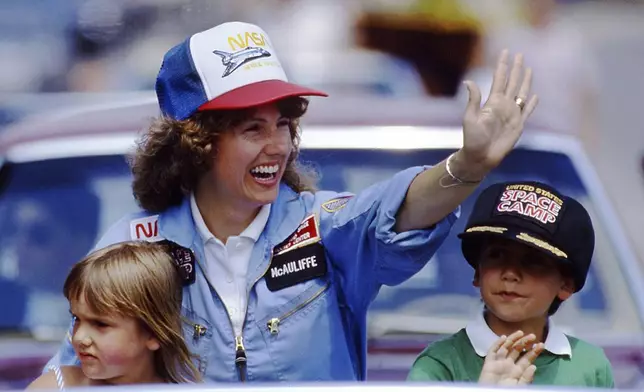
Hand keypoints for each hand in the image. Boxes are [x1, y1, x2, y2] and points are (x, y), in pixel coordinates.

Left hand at [453, 50, 538, 180]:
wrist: (480, 157)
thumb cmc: (472, 139)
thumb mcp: (470, 118)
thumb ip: (474, 99)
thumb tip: (469, 81)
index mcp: (492, 102)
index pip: (499, 78)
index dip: (503, 65)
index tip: (505, 51)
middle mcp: (503, 105)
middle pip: (512, 82)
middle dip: (516, 68)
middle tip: (520, 54)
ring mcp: (512, 114)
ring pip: (521, 93)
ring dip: (525, 81)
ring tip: (529, 69)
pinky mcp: (519, 125)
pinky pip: (527, 112)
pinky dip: (532, 104)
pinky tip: (536, 96)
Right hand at [478, 330, 544, 385]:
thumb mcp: (520, 387)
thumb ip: (526, 378)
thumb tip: (533, 366)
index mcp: (518, 372)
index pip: (527, 359)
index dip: (534, 352)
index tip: (541, 344)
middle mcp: (509, 365)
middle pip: (517, 351)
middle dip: (525, 343)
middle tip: (533, 336)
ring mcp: (499, 363)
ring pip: (506, 348)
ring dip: (513, 339)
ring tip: (521, 333)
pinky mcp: (489, 362)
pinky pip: (493, 351)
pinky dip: (497, 344)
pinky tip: (504, 337)